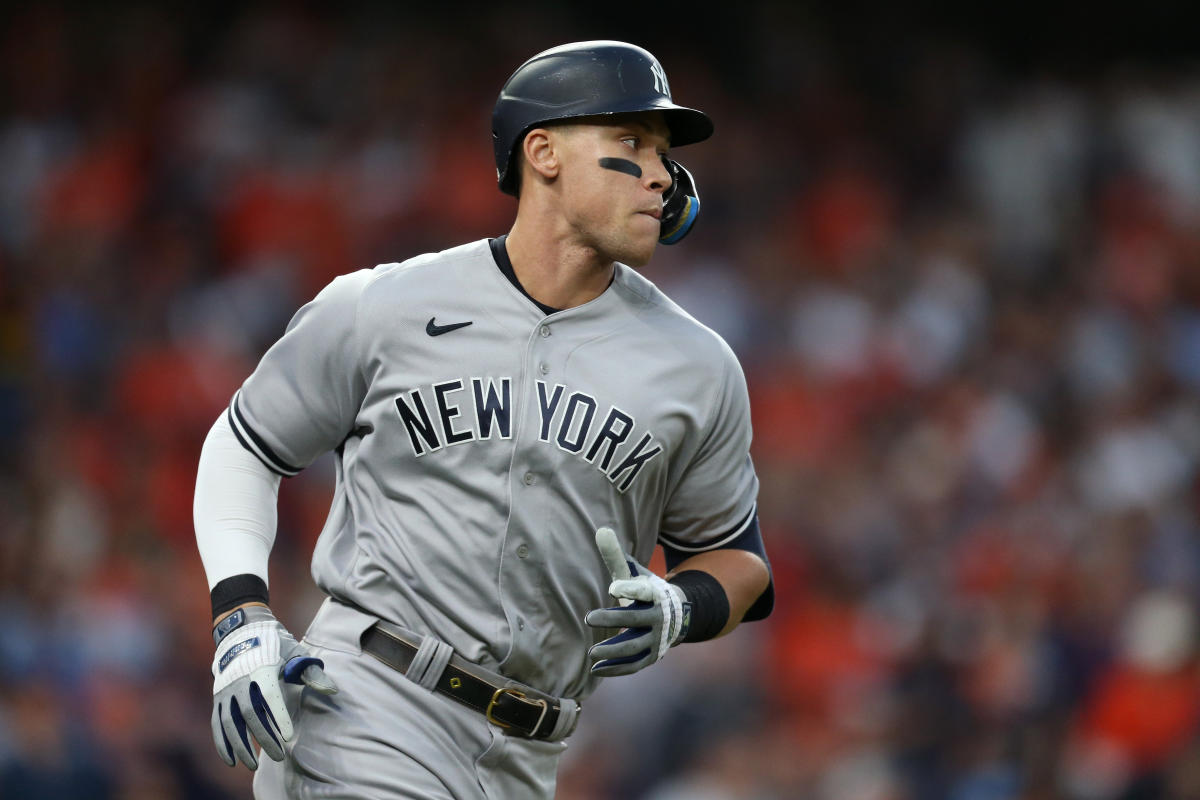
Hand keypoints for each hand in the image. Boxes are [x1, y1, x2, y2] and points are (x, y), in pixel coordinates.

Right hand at [210, 605, 337, 769]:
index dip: (278, 717)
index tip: (288, 736)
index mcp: (262, 668)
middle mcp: (240, 680)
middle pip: (249, 713)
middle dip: (263, 736)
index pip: (270, 697)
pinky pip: (217, 722)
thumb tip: (332, 691)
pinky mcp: (218, 696)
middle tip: (279, 755)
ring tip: (253, 765)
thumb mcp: (295, 651)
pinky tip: (231, 760)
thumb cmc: (275, 643)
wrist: (242, 630)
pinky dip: (222, 742)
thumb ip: (311, 672)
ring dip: (240, 745)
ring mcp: (226, 689)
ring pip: (229, 722)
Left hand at [585, 527, 689, 676]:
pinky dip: (617, 668)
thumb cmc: (648, 591)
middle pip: (636, 619)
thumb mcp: (636, 573)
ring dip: (613, 650)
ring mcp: (657, 639)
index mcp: (655, 594)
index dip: (630, 588)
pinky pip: (634, 665)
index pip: (644, 590)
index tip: (613, 587)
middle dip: (613, 619)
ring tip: (591, 653)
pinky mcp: (653, 656)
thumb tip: (600, 530)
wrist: (678, 616)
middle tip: (588, 617)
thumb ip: (617, 556)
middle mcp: (658, 617)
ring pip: (635, 646)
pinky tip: (595, 670)